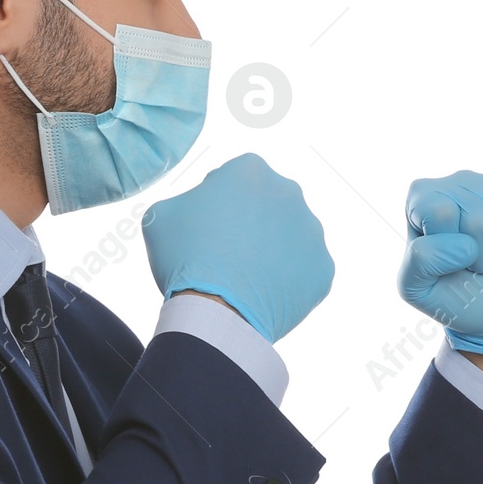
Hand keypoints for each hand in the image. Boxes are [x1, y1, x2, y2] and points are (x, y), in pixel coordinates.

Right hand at [143, 154, 333, 342]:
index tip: (205, 227)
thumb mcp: (160, 215)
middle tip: (225, 253)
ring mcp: (310, 232)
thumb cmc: (185, 259)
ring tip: (244, 276)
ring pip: (288, 237)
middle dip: (249, 224)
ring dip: (271, 250)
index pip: (232, 180)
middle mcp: (288, 193)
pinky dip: (286, 280)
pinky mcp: (322, 267)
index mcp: (250, 171)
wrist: (216, 312)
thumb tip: (195, 210)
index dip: (215, 203)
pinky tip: (262, 292)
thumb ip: (182, 201)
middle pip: (265, 205)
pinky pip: (303, 270)